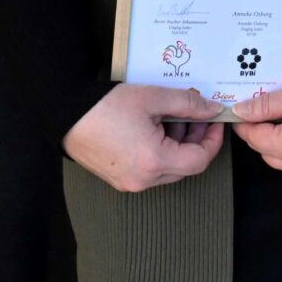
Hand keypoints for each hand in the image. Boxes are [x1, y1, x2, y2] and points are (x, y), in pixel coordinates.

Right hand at [64, 84, 228, 192]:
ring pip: (168, 168)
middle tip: (197, 115)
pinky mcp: (119, 179)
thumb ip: (189, 104)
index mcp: (154, 161)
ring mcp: (129, 183)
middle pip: (185, 167)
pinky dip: (160, 151)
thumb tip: (212, 109)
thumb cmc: (105, 106)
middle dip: (195, 140)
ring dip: (178, 144)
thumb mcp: (153, 98)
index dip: (212, 140)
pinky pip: (151, 169)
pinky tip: (155, 127)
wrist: (65, 114)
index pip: (199, 160)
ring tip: (172, 116)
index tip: (215, 121)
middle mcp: (143, 180)